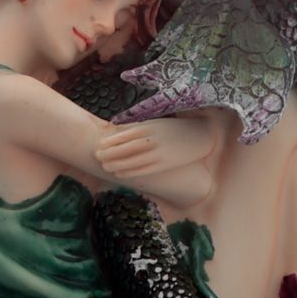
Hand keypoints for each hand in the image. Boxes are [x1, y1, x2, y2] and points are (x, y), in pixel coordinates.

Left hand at [96, 115, 217, 177]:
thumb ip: (139, 126)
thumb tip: (118, 129)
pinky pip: (144, 170)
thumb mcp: (157, 123)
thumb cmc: (175, 128)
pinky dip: (130, 172)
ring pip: (133, 160)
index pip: (125, 134)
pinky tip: (120, 174)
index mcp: (150, 126)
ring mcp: (159, 152)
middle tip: (96, 157)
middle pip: (126, 148)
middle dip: (110, 153)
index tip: (99, 145)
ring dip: (117, 164)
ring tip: (104, 167)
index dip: (110, 141)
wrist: (200, 135)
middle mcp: (153, 139)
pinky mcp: (165, 164)